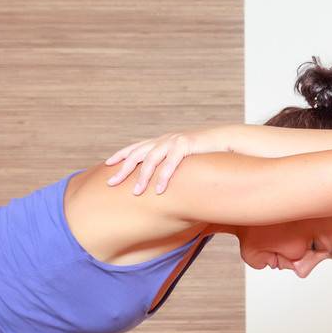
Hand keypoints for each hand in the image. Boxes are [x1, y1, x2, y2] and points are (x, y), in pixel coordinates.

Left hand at [103, 126, 233, 194]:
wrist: (224, 140)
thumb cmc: (203, 153)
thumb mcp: (182, 157)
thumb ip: (169, 163)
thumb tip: (160, 179)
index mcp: (160, 141)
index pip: (135, 147)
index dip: (120, 155)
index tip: (107, 165)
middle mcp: (164, 140)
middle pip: (137, 154)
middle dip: (123, 169)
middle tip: (111, 183)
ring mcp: (174, 141)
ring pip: (151, 160)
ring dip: (142, 177)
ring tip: (136, 192)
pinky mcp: (186, 145)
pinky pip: (171, 163)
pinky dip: (164, 177)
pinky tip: (159, 190)